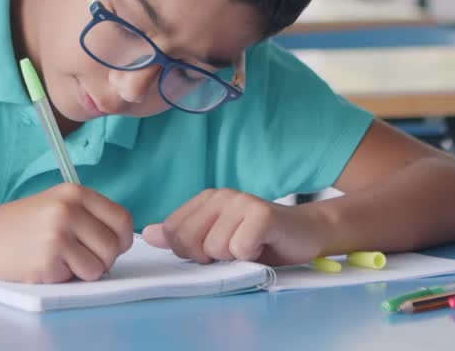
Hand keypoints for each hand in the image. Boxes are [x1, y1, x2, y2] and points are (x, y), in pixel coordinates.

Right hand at [0, 184, 133, 283]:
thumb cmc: (21, 224)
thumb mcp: (56, 204)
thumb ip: (88, 216)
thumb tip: (123, 241)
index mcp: (74, 193)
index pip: (121, 219)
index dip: (122, 239)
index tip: (111, 246)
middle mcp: (68, 210)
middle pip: (114, 246)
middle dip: (103, 259)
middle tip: (80, 257)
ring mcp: (57, 235)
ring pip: (99, 267)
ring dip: (84, 271)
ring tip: (60, 260)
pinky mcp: (47, 261)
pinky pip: (75, 279)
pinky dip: (64, 278)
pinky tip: (44, 265)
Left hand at [142, 188, 329, 265]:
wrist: (307, 233)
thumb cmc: (261, 240)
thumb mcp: (216, 239)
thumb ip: (182, 236)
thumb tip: (148, 235)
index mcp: (205, 200)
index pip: (172, 233)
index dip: (190, 252)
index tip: (214, 250)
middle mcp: (221, 196)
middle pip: (187, 241)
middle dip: (209, 257)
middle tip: (233, 251)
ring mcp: (241, 201)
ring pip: (214, 248)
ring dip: (234, 258)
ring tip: (250, 247)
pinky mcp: (262, 214)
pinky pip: (239, 248)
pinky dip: (251, 256)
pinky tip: (262, 247)